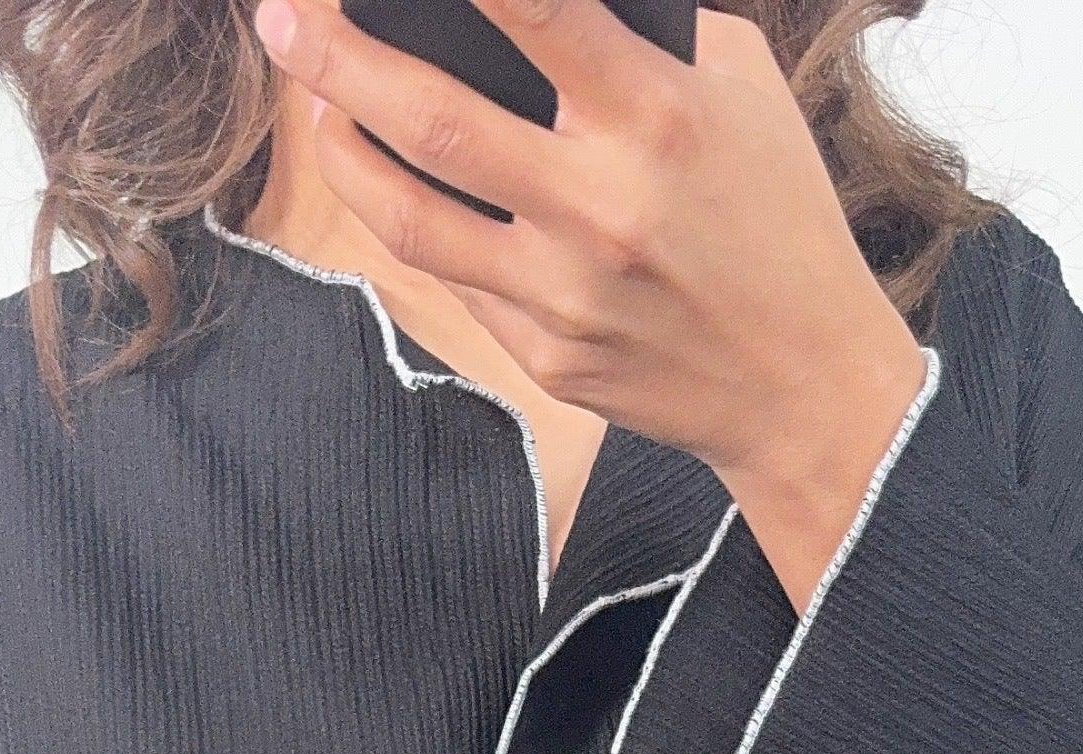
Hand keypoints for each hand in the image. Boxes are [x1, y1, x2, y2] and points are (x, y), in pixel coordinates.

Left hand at [248, 0, 930, 607]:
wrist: (803, 385)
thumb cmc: (777, 217)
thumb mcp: (740, 93)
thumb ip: (647, 35)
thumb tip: (535, 5)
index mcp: (658, 118)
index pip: (537, 10)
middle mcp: (601, 207)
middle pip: (434, 121)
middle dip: (340, 61)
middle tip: (279, 19)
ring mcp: (565, 293)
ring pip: (416, 216)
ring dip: (347, 152)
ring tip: (316, 105)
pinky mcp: (548, 357)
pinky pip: (458, 276)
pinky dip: (414, 222)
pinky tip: (388, 182)